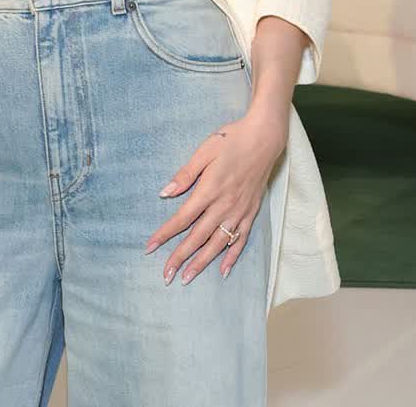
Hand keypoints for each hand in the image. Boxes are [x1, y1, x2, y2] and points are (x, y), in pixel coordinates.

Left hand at [143, 109, 285, 284]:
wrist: (265, 137)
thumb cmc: (232, 139)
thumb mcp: (205, 150)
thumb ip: (185, 174)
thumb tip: (165, 193)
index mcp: (209, 189)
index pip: (182, 218)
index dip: (165, 234)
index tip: (150, 247)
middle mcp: (224, 205)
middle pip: (198, 237)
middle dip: (180, 257)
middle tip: (165, 275)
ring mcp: (239, 211)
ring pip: (218, 243)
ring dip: (202, 262)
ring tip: (188, 278)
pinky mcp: (251, 212)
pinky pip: (240, 239)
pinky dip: (232, 256)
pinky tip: (223, 270)